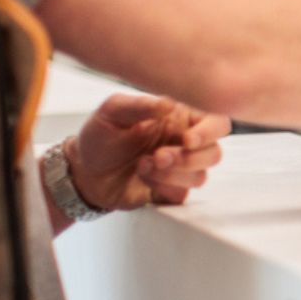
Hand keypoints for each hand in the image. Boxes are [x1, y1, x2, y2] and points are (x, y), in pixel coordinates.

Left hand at [66, 94, 230, 211]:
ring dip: (172, 174)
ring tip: (143, 165)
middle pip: (214, 153)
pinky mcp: (171, 190)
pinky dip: (162, 188)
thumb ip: (140, 105)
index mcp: (179, 118)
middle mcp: (184, 142)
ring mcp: (180, 168)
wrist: (84, 172)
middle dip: (188, 159)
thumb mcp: (112, 112)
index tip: (187, 140)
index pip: (216, 122)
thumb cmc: (100, 137)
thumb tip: (168, 105)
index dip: (209, 132)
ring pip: (200, 176)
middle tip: (158, 157)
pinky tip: (143, 177)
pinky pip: (183, 194)